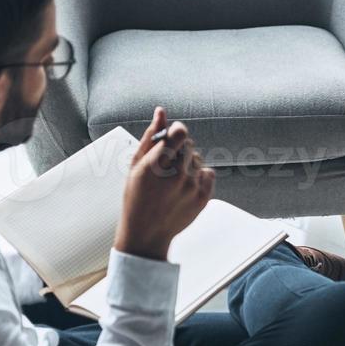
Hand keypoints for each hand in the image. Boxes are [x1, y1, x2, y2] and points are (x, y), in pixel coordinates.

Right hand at [114, 107, 215, 260]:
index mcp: (156, 165)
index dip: (176, 132)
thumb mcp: (136, 166)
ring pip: (198, 159)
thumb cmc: (136, 197)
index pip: (180, 133)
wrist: (146, 233)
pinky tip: (184, 188)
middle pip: (189, 144)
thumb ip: (150, 136)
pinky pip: (208, 173)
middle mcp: (176, 175)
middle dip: (179, 150)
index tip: (172, 137)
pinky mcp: (203, 198)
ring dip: (188, 164)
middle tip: (166, 166)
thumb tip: (161, 112)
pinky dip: (199, 177)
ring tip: (173, 181)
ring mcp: (191, 188)